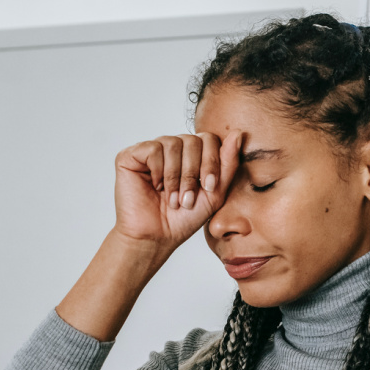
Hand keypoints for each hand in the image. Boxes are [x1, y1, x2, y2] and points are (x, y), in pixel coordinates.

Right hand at [113, 131, 241, 252]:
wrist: (158, 236)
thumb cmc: (185, 218)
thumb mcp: (215, 192)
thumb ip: (228, 164)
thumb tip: (237, 133)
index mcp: (192, 155)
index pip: (209, 139)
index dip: (211, 162)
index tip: (209, 188)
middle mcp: (172, 148)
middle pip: (192, 140)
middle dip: (193, 173)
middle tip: (187, 199)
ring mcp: (152, 150)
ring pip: (173, 144)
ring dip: (176, 177)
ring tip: (172, 198)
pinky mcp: (131, 155)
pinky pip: (153, 148)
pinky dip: (158, 171)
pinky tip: (155, 186)